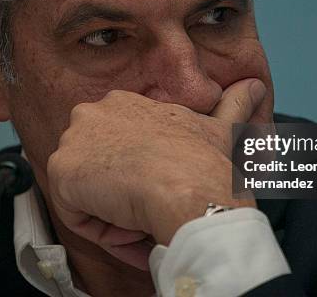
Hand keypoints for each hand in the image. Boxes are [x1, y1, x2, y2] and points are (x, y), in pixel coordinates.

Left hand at [46, 78, 266, 269]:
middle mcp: (90, 115)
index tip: (161, 194)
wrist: (188, 186)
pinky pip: (76, 214)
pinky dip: (103, 231)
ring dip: (117, 216)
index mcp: (122, 103)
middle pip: (99, 171)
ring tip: (146, 223)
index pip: (118, 150)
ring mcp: (72, 142)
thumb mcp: (220, 128)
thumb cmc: (205, 161)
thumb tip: (255, 84)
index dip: (140, 178)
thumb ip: (234, 104)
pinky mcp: (61, 172)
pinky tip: (132, 227)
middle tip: (152, 213)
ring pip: (88, 195)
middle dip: (124, 197)